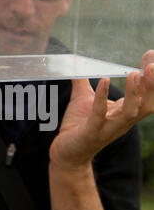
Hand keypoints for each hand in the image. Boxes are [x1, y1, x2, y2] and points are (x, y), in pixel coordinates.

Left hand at [49, 50, 153, 169]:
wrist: (66, 154)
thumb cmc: (78, 126)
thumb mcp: (84, 99)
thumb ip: (83, 81)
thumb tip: (78, 61)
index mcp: (124, 112)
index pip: (146, 95)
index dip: (151, 77)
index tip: (150, 55)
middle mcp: (121, 121)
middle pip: (147, 104)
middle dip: (152, 85)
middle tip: (152, 65)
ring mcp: (108, 128)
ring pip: (130, 112)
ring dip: (134, 93)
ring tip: (134, 73)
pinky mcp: (92, 132)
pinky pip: (100, 115)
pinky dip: (103, 98)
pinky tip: (104, 81)